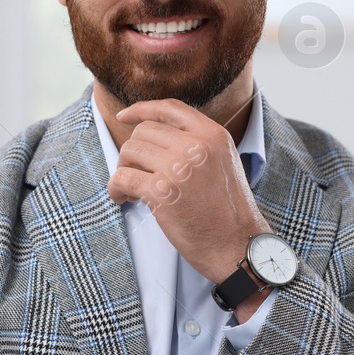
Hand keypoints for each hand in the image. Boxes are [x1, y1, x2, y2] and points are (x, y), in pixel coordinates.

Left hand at [106, 98, 270, 285]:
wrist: (238, 246)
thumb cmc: (228, 212)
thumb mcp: (223, 163)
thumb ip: (197, 145)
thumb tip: (157, 136)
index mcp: (213, 135)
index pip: (169, 108)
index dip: (141, 109)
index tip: (124, 116)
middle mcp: (196, 145)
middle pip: (144, 131)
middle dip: (133, 152)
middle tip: (135, 173)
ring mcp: (179, 167)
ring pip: (130, 151)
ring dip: (122, 169)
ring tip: (130, 190)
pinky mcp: (162, 192)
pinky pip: (122, 178)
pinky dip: (115, 189)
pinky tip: (123, 199)